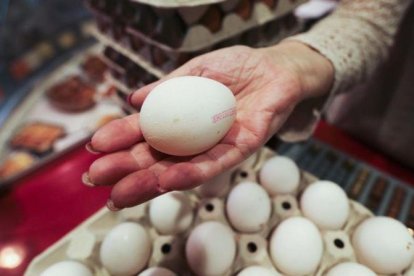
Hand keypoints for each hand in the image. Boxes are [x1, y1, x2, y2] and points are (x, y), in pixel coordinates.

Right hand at [84, 41, 332, 209]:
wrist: (278, 69)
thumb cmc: (238, 67)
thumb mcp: (197, 70)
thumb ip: (168, 85)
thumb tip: (133, 99)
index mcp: (179, 120)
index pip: (144, 134)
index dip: (119, 140)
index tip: (94, 147)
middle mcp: (193, 139)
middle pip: (155, 159)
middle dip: (124, 170)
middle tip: (95, 180)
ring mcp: (215, 147)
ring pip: (178, 170)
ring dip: (148, 183)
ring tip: (120, 193)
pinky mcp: (241, 149)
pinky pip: (213, 165)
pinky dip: (189, 174)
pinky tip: (165, 180)